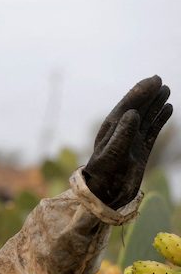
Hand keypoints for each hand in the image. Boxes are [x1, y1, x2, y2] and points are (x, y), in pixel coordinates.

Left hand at [84, 75, 171, 208]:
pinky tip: (168, 108)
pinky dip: (160, 118)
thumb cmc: (105, 175)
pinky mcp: (141, 149)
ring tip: (166, 90)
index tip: (153, 80)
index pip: (128, 105)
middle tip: (159, 80)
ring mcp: (132, 139)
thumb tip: (132, 112)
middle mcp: (122, 131)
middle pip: (137, 107)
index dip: (139, 92)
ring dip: (155, 103)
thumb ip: (122, 134)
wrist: (106, 193)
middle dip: (147, 93)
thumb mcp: (113, 154)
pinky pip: (152, 129)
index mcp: (112, 129)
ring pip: (146, 117)